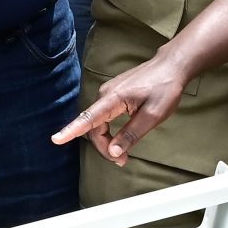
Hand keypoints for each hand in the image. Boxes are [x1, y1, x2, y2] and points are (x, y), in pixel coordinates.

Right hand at [56, 53, 191, 162]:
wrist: (172, 66)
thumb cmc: (165, 88)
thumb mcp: (153, 116)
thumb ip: (131, 134)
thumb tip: (113, 152)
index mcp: (114, 98)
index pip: (89, 119)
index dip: (72, 131)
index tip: (56, 139)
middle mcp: (106, 94)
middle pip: (94, 127)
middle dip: (104, 147)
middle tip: (122, 161)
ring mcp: (108, 93)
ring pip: (99, 124)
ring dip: (107, 141)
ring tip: (123, 155)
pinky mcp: (113, 94)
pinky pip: (103, 117)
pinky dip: (109, 132)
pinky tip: (120, 140)